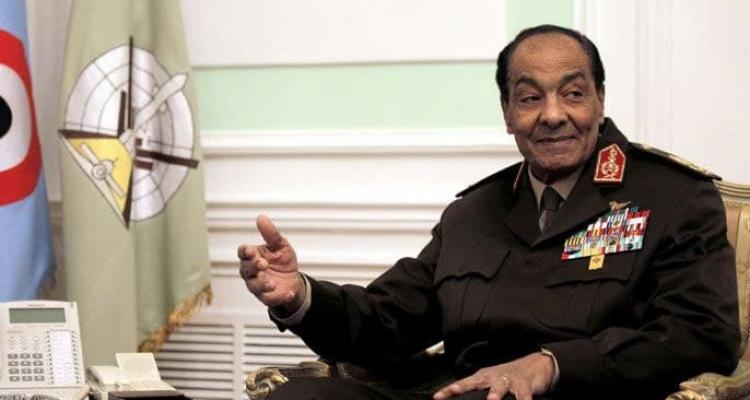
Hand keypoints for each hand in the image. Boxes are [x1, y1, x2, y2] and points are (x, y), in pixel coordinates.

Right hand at [238, 215, 303, 310]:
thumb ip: (270, 234)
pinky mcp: (267, 298)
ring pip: (254, 286)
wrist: (293, 279)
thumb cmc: (282, 261)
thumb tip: (261, 218)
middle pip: (245, 269)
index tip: (251, 251)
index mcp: (252, 257)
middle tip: (263, 264)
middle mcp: (251, 272)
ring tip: (272, 283)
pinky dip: (281, 297)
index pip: (243, 253)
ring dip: (262, 284)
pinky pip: (270, 299)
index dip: (245, 252)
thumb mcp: (280, 245)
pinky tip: (289, 293)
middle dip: (253, 267)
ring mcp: (258, 286)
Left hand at [433, 352, 553, 399]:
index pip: (463, 383)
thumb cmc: (508, 377)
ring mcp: (509, 380)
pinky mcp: (525, 385)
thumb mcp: (490, 381)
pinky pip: (523, 396)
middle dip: (464, 387)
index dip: (449, 390)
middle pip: (476, 381)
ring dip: (495, 393)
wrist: (535, 365)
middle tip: (453, 391)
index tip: (437, 397)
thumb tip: (459, 398)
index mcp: (483, 377)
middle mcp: (493, 377)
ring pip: (500, 386)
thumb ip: (477, 391)